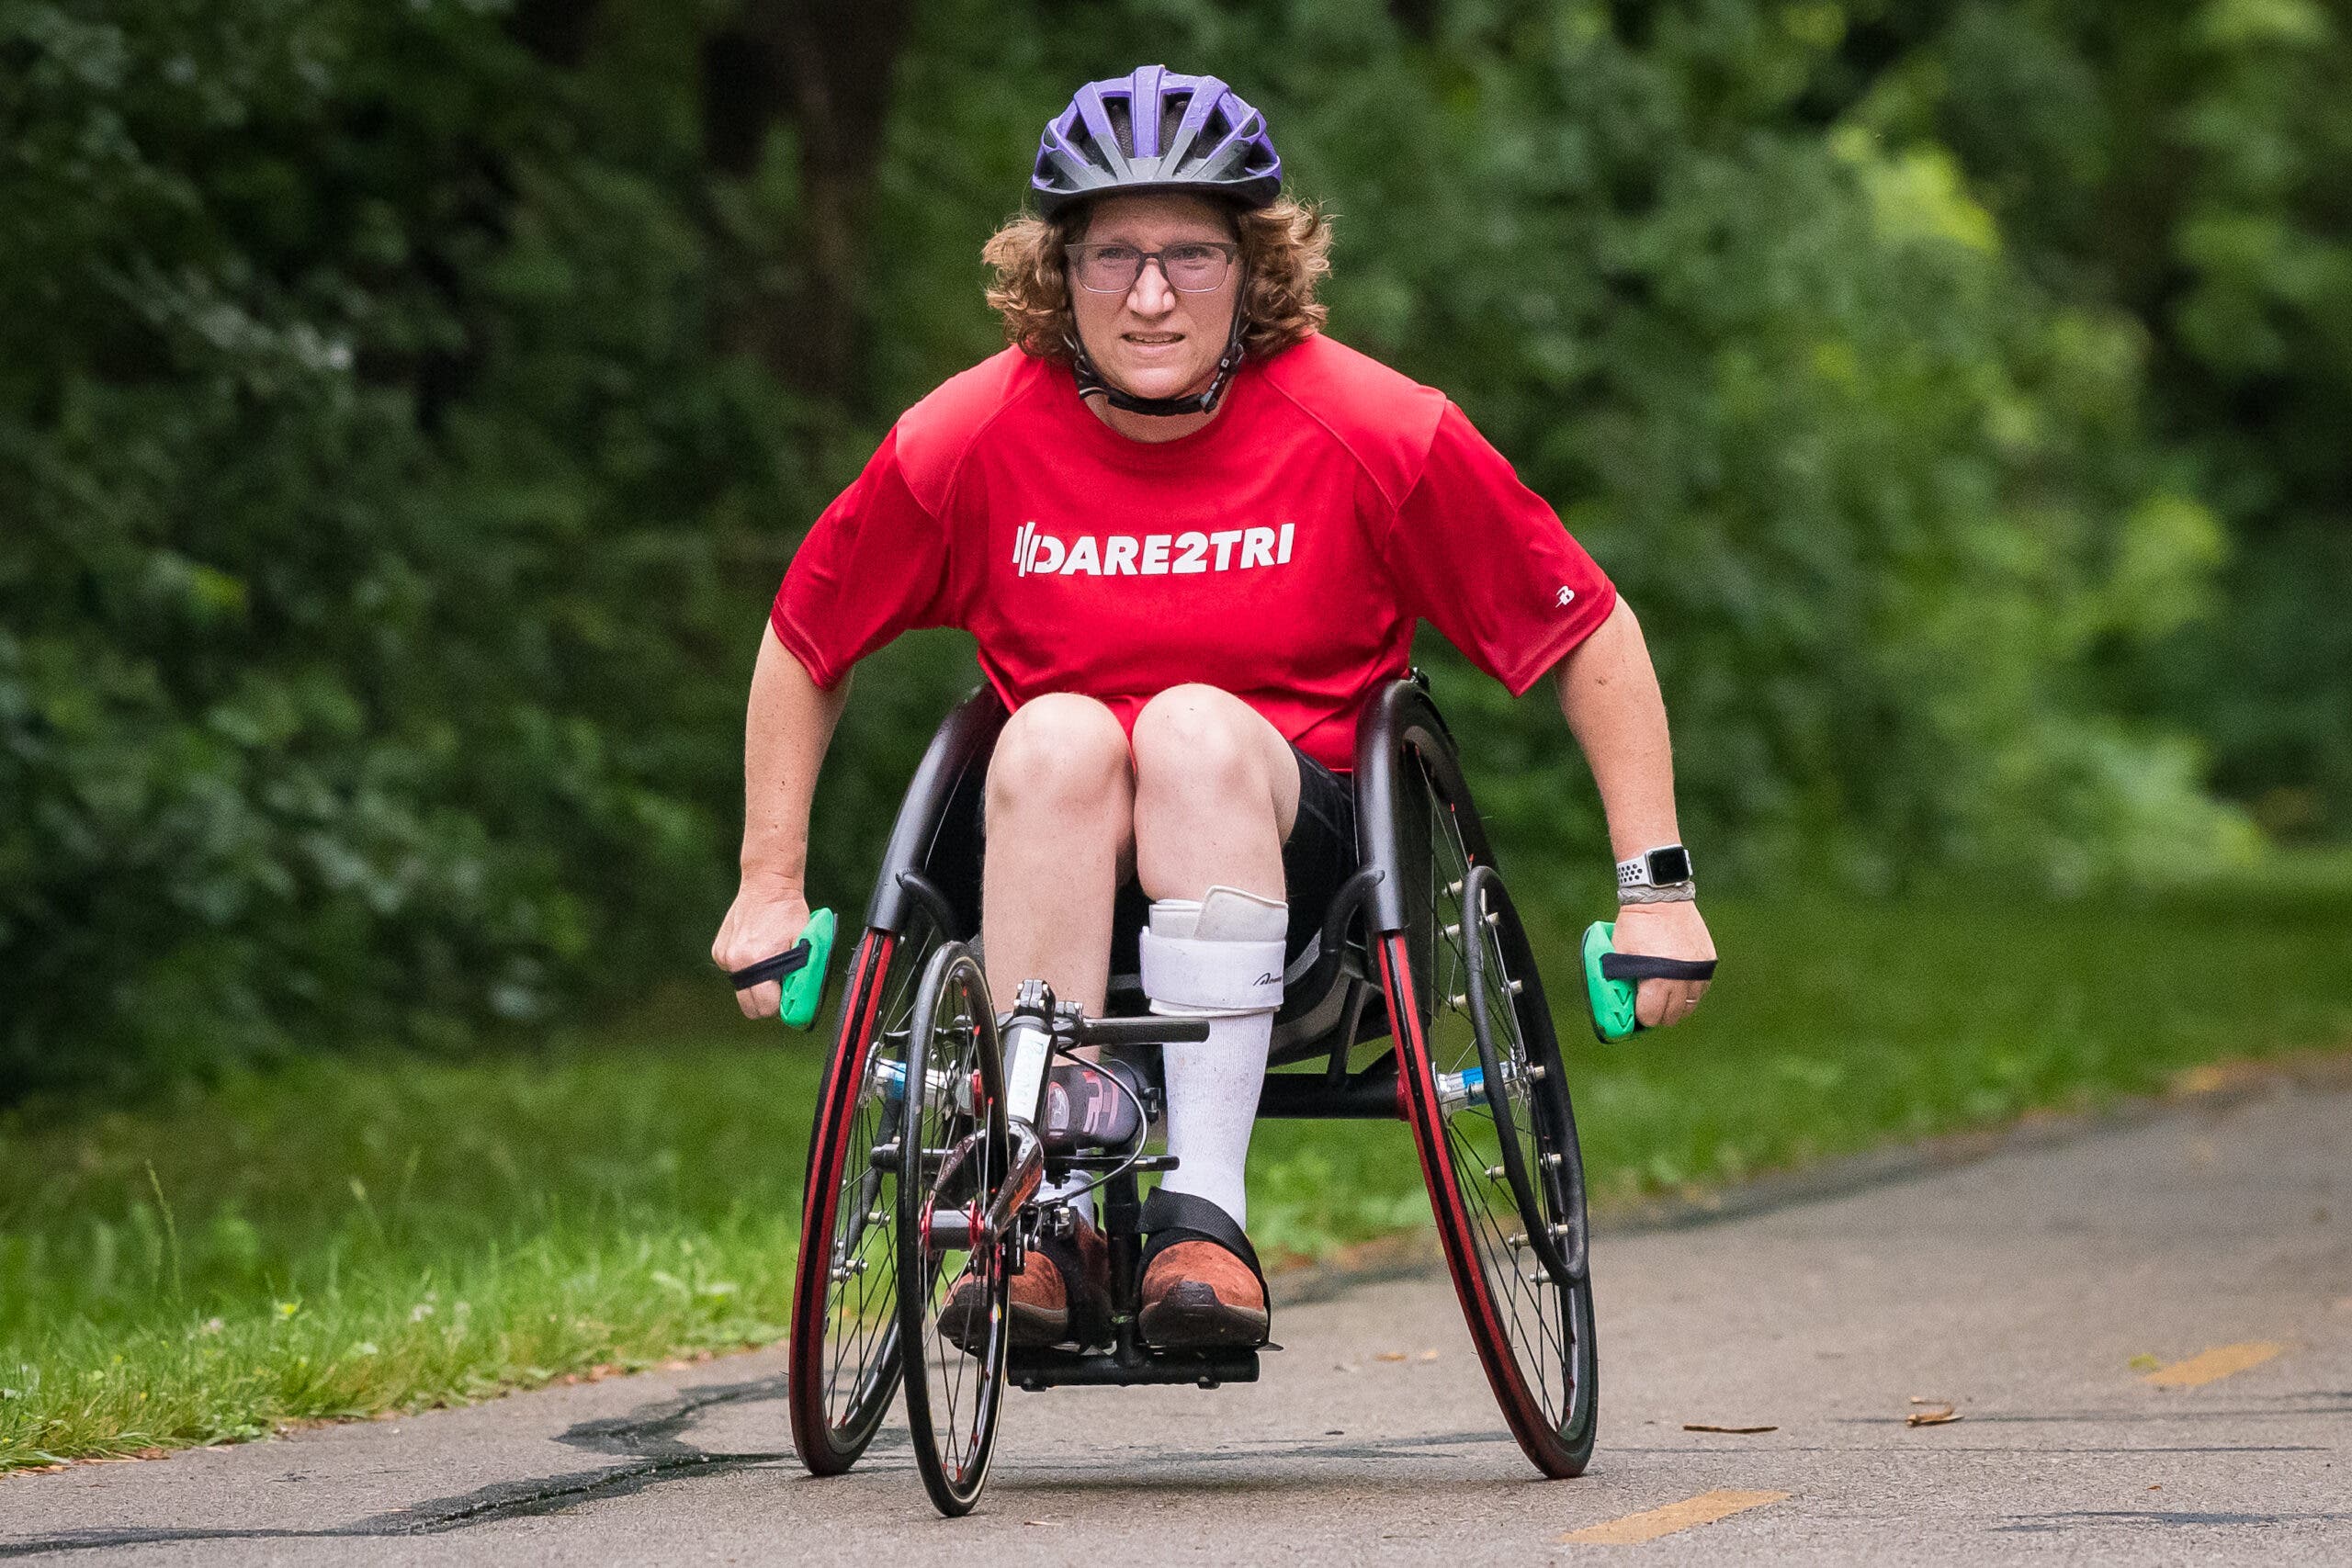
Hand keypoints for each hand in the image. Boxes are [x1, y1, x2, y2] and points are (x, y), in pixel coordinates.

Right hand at [713, 879, 812, 1019]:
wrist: (767, 884)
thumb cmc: (790, 912)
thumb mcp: (804, 943)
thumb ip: (801, 975)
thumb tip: (799, 1002)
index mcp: (758, 960)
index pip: (766, 1007)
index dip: (781, 1006)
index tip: (790, 997)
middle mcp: (736, 961)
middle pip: (749, 1007)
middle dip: (767, 1003)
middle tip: (781, 987)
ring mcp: (724, 956)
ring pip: (741, 989)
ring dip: (757, 984)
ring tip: (770, 961)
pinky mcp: (718, 951)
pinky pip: (734, 973)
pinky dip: (747, 969)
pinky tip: (757, 949)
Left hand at [1613, 899, 1715, 1028]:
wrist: (1661, 897)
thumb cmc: (1636, 924)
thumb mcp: (1619, 953)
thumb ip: (1622, 979)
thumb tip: (1621, 1001)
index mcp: (1657, 979)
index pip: (1652, 1015)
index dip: (1642, 1015)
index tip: (1638, 1010)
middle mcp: (1681, 979)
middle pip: (1673, 1015)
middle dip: (1659, 1015)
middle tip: (1650, 1007)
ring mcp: (1697, 970)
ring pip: (1690, 1005)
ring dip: (1677, 1006)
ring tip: (1665, 999)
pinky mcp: (1707, 961)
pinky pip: (1701, 989)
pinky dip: (1690, 992)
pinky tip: (1678, 987)